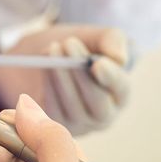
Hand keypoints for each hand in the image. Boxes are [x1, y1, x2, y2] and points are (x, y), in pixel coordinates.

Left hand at [0, 25, 129, 134]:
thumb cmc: (73, 46)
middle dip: (81, 75)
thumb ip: (111, 40)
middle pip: (98, 105)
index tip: (98, 63)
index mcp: (119, 93)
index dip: (111, 78)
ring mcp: (78, 124)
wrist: (39, 56)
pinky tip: (44, 65)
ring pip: (73, 108)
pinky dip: (48, 87)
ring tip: (53, 48)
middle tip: (68, 43)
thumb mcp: (93, 35)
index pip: (121, 89)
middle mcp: (102, 115)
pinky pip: (52, 112)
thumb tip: (118, 58)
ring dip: (61, 76)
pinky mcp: (54, 125)